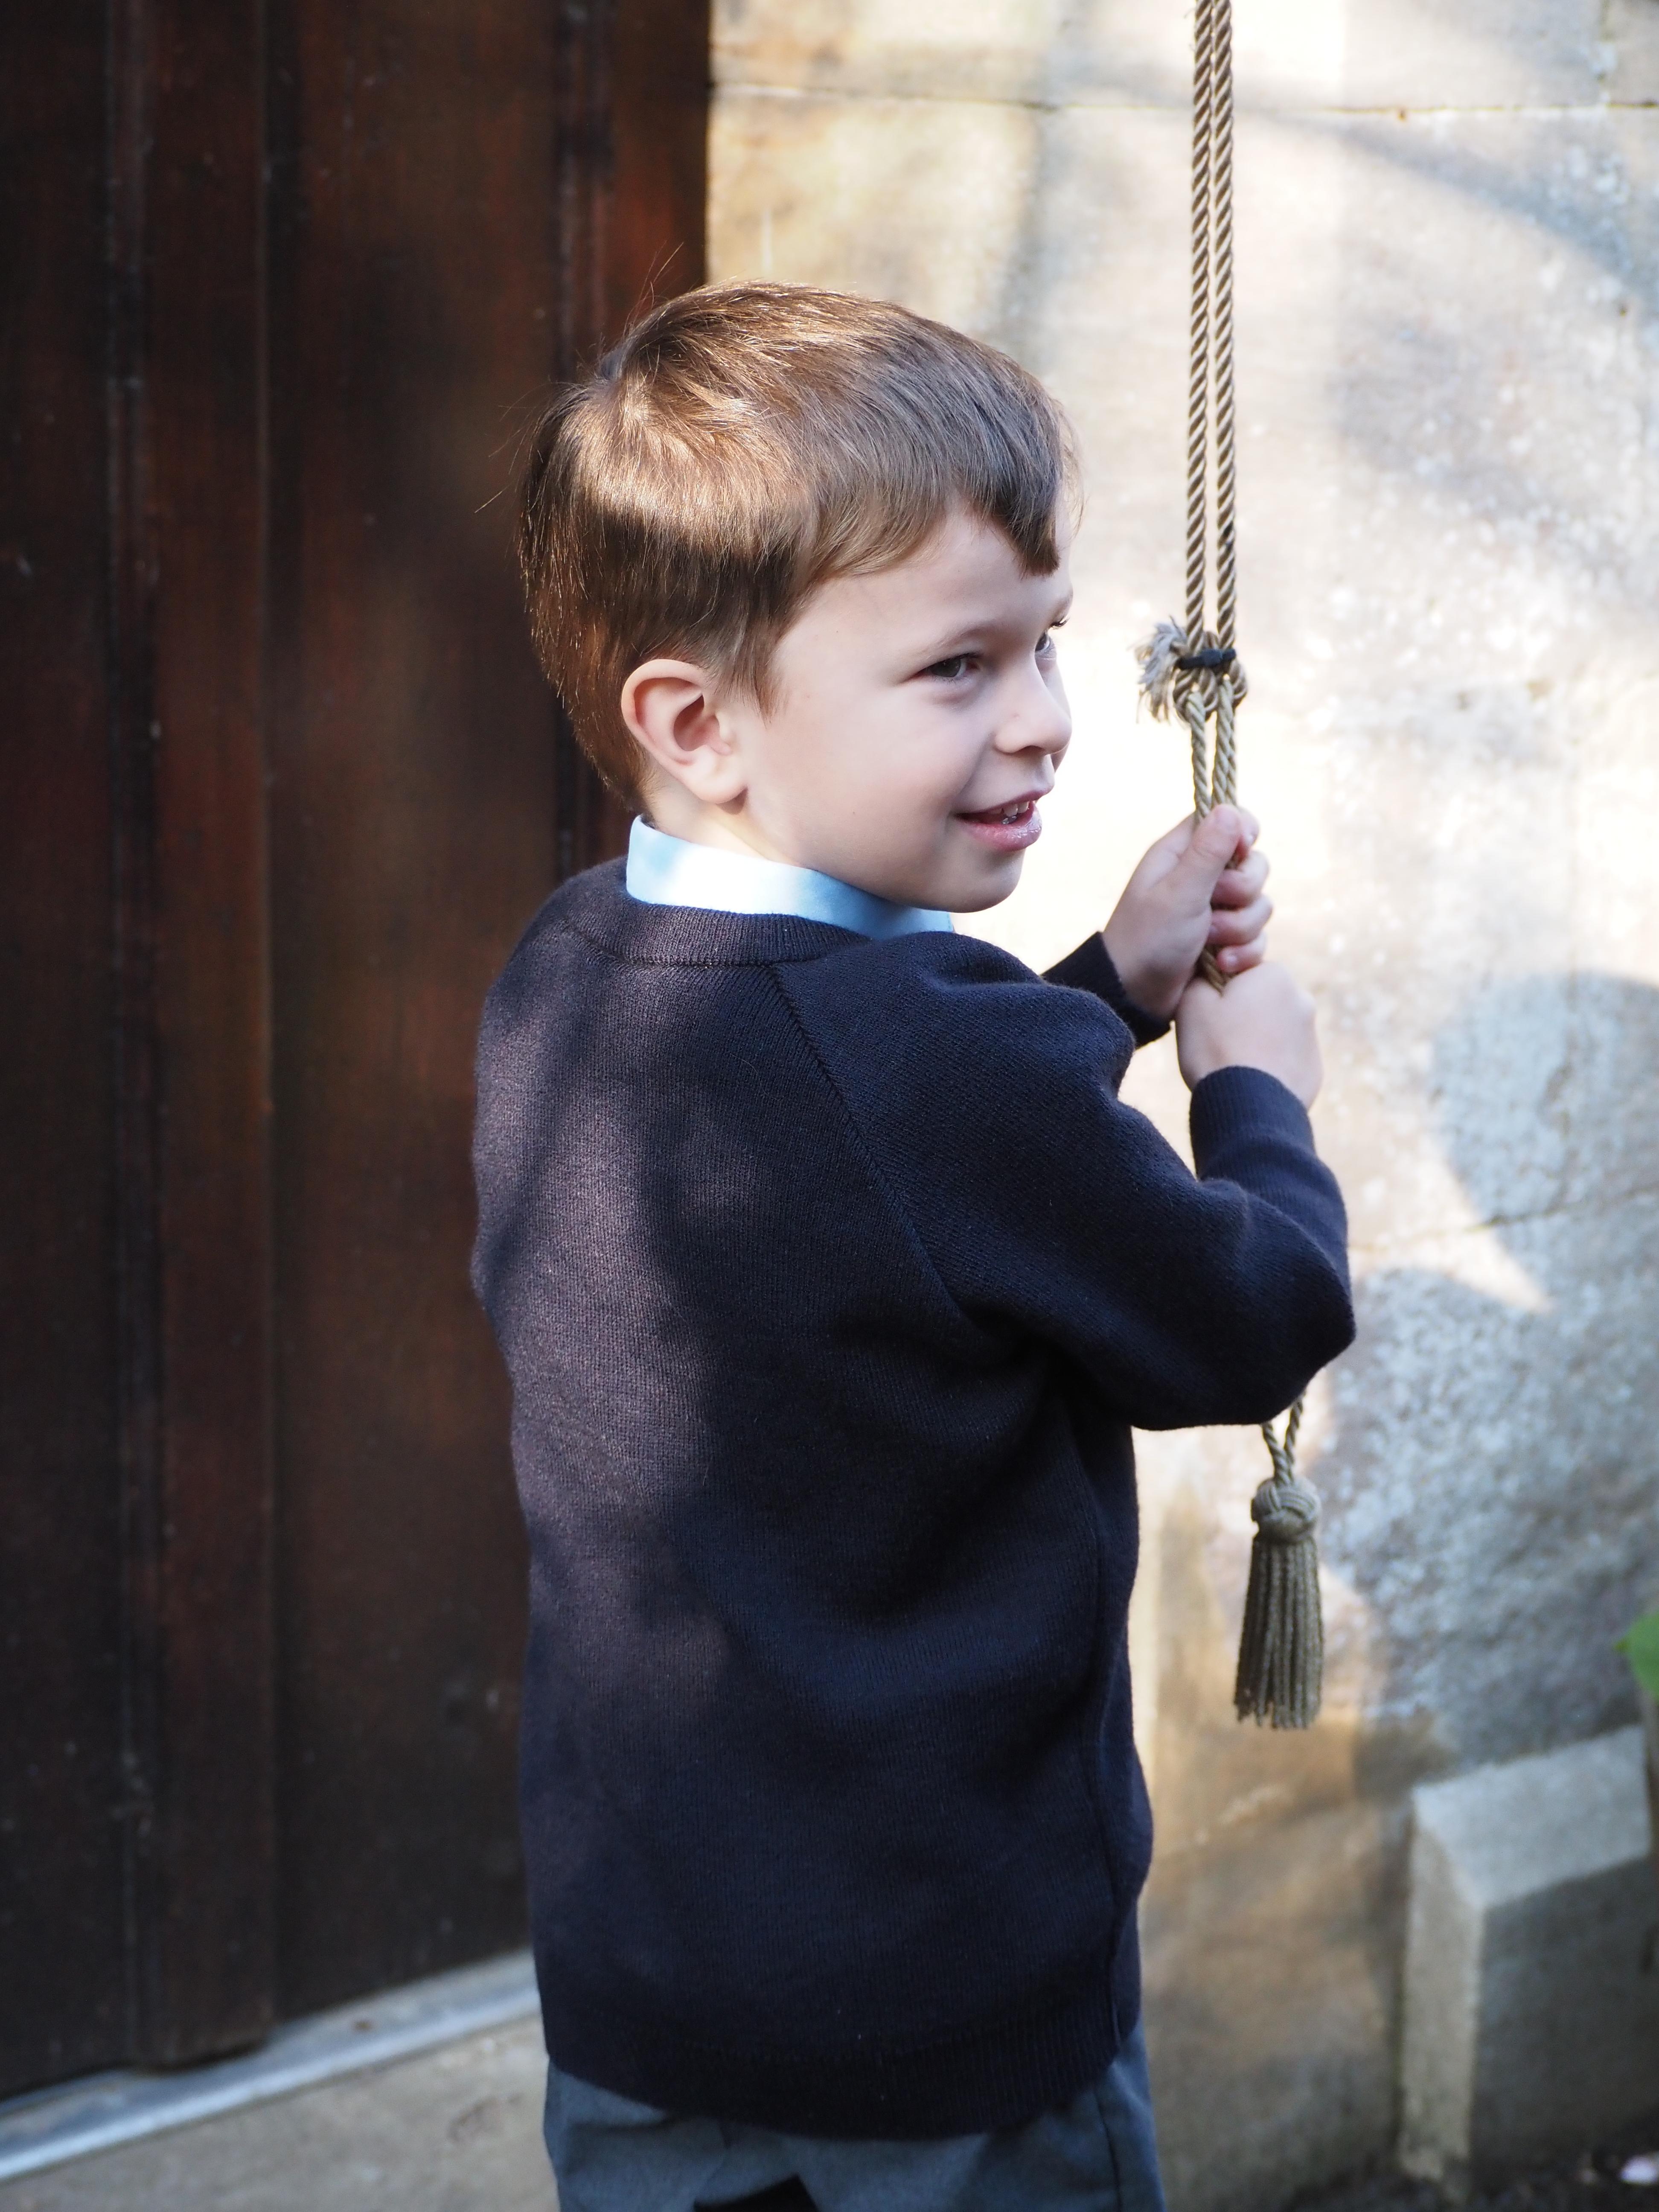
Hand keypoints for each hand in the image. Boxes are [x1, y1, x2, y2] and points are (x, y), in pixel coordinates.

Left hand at [1100, 807, 1271, 1021]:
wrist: (1135, 997)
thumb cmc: (1147, 940)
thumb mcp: (1178, 894)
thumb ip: (1207, 853)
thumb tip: (1229, 809)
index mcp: (1182, 854)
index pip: (1228, 820)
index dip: (1244, 833)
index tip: (1241, 852)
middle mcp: (1200, 877)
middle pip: (1254, 864)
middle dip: (1244, 891)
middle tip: (1214, 907)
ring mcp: (1215, 910)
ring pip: (1260, 903)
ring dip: (1241, 927)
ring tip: (1211, 942)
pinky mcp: (1225, 939)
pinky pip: (1257, 936)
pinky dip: (1244, 951)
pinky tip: (1222, 964)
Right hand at [1175, 960, 1322, 1106]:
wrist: (1247, 1107)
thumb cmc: (1216, 1049)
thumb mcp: (1191, 1003)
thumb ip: (1200, 978)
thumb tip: (1205, 976)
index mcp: (1274, 975)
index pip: (1242, 972)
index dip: (1220, 992)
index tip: (1209, 1014)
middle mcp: (1302, 999)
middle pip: (1262, 1000)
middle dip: (1243, 1014)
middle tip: (1218, 1040)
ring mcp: (1311, 1036)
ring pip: (1275, 1030)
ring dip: (1257, 1040)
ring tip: (1233, 1064)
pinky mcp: (1314, 1069)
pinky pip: (1285, 1060)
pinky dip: (1269, 1065)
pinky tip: (1250, 1081)